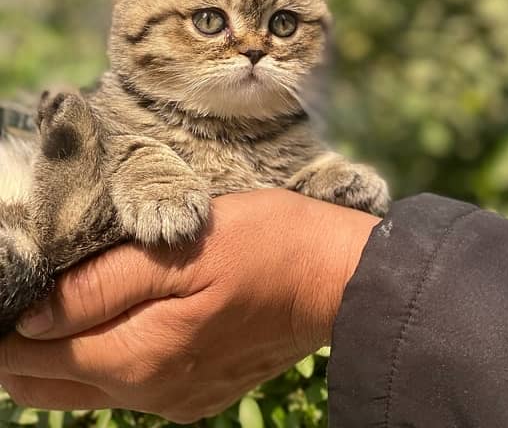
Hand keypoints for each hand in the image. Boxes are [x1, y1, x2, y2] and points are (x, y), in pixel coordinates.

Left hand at [0, 189, 378, 421]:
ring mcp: (176, 399)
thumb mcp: (180, 250)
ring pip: (87, 389)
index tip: (3, 291)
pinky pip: (127, 386)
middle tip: (11, 306)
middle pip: (53, 382)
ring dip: (55, 357)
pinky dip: (97, 362)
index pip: (38, 352)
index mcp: (140, 355)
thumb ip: (104, 284)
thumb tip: (35, 315)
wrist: (337, 278)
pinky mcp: (198, 393)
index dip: (8, 323)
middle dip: (18, 350)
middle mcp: (150, 392)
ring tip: (39, 320)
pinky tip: (99, 331)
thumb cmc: (263, 245)